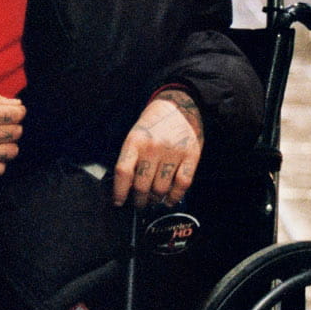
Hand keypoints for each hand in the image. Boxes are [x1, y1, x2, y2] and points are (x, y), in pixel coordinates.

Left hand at [110, 91, 202, 206]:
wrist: (180, 105)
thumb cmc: (154, 123)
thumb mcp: (136, 134)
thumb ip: (131, 158)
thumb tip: (126, 188)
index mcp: (135, 141)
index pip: (123, 172)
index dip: (120, 192)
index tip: (119, 202)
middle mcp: (153, 147)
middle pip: (142, 185)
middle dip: (139, 200)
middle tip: (139, 204)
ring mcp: (173, 152)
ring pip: (160, 188)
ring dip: (156, 199)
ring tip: (154, 200)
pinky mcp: (191, 156)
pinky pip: (182, 184)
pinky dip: (175, 196)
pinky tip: (169, 200)